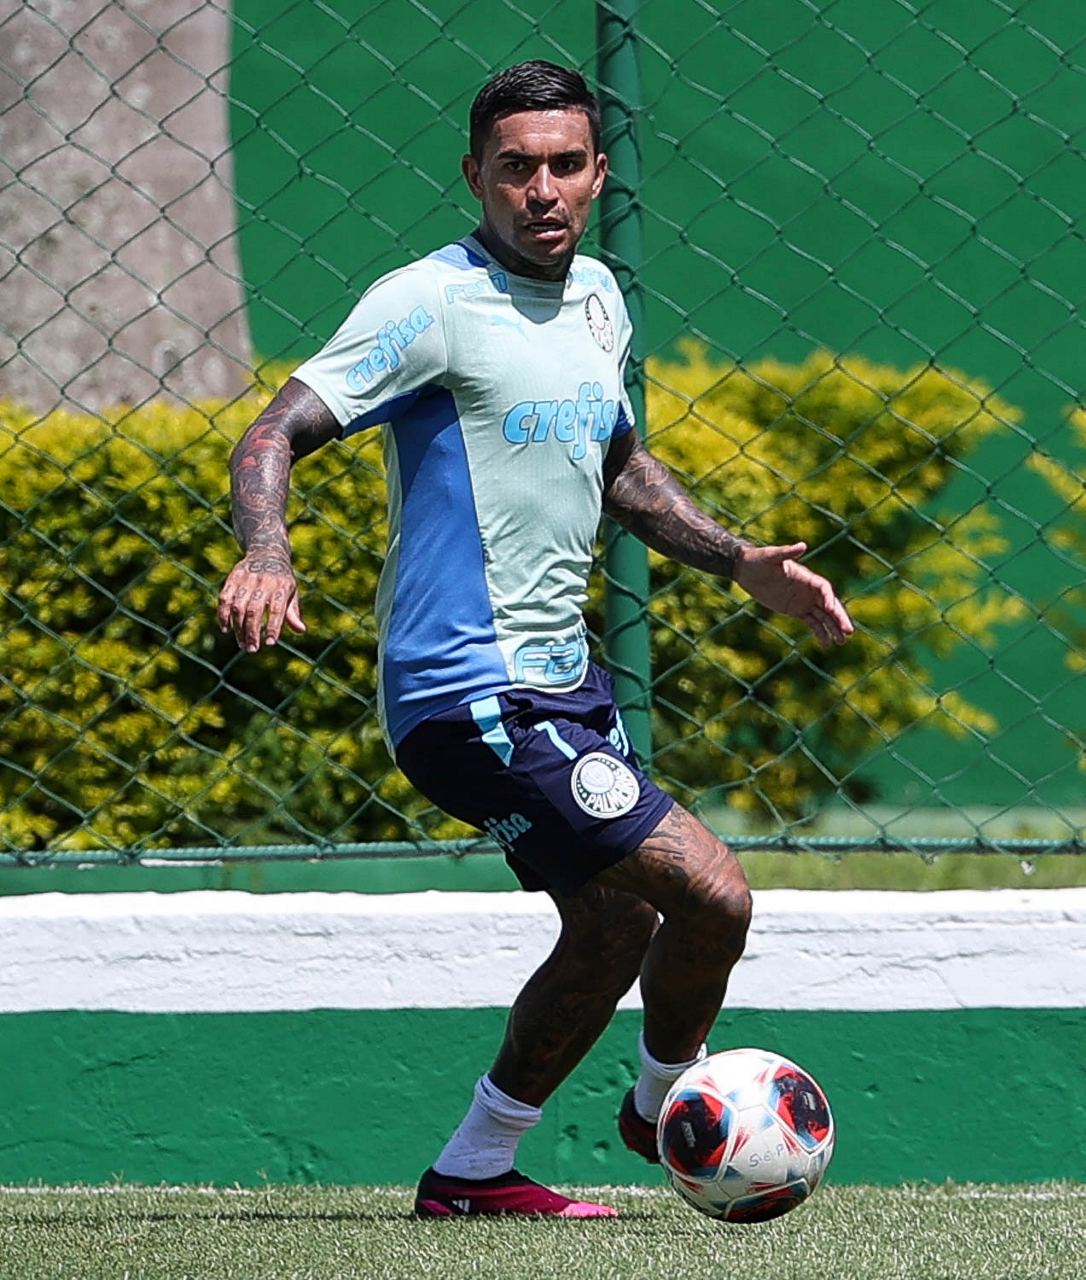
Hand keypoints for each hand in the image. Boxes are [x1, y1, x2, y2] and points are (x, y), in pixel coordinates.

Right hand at [218, 553, 305, 652]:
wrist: (266, 553)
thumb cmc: (282, 580)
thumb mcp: (292, 592)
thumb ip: (293, 612)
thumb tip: (301, 630)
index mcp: (281, 586)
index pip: (277, 609)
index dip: (273, 626)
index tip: (270, 644)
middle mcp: (263, 581)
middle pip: (254, 610)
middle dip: (252, 632)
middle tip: (252, 649)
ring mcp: (246, 579)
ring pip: (238, 606)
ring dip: (238, 627)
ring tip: (242, 644)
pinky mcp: (232, 578)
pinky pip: (224, 598)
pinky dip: (223, 615)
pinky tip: (226, 629)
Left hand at [733, 543, 853, 647]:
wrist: (747, 570)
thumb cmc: (759, 560)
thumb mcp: (771, 556)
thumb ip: (787, 552)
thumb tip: (802, 545)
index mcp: (806, 577)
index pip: (823, 588)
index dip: (829, 599)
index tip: (831, 610)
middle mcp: (809, 590)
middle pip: (829, 604)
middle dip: (839, 617)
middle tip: (849, 631)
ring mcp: (804, 601)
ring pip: (824, 616)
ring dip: (833, 627)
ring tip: (842, 641)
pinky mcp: (796, 610)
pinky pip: (812, 623)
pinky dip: (820, 632)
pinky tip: (826, 644)